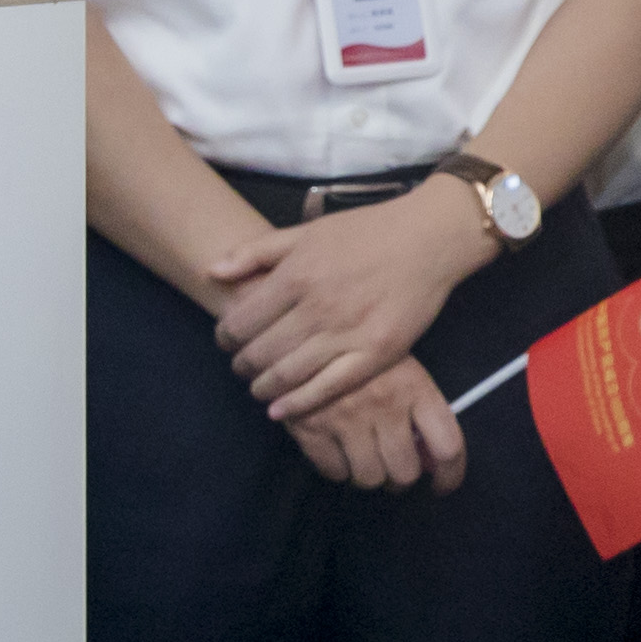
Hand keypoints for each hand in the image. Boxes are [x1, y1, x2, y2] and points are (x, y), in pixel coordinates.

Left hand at [207, 184, 493, 428]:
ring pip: (288, 374)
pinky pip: (328, 387)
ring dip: (264, 387)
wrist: (428, 239)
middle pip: (260, 352)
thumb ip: (256, 252)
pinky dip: (298, 403)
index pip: (241, 321)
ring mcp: (347, 333)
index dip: (226, 338)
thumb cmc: (366, 231)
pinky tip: (281, 410)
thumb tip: (211, 272)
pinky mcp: (376, 353)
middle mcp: (317, 307)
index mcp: (296, 275)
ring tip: (260, 388)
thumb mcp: (306, 231)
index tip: (227, 343)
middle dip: (242, 365)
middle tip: (243, 368)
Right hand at [288, 353, 473, 493]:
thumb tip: (431, 462)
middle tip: (393, 468)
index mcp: (415, 388)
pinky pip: (334, 472)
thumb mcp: (401, 369)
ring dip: (369, 476)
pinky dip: (338, 470)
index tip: (441, 486)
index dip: (449, 476)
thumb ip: (419, 413)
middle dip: (401, 478)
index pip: (447, 447)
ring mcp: (347, 418)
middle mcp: (385, 406)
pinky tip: (338, 452)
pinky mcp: (312, 427)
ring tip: (364, 460)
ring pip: (369, 478)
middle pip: (405, 472)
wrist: (302, 334)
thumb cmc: (361, 351)